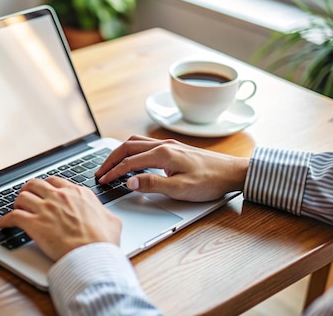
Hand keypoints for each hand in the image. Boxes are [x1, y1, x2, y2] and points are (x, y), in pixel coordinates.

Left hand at [0, 176, 121, 260]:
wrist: (93, 254)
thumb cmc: (103, 241)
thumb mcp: (112, 221)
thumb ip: (104, 213)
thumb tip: (107, 217)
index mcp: (78, 193)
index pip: (55, 182)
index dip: (47, 187)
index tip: (44, 192)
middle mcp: (60, 196)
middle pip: (35, 184)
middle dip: (29, 190)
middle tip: (27, 198)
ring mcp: (46, 208)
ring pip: (22, 196)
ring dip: (17, 203)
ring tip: (16, 209)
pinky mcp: (34, 223)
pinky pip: (13, 216)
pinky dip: (6, 220)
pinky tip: (4, 223)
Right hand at [95, 135, 248, 201]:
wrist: (233, 173)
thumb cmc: (210, 182)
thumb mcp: (180, 189)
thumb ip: (153, 184)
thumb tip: (130, 182)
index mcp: (163, 154)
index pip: (129, 162)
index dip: (113, 172)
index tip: (102, 181)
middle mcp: (164, 145)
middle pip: (128, 147)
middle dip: (110, 160)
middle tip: (99, 172)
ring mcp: (169, 145)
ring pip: (135, 143)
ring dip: (120, 153)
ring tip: (110, 165)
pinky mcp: (174, 149)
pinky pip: (145, 145)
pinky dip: (132, 151)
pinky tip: (132, 160)